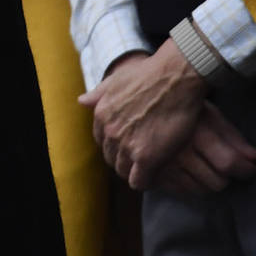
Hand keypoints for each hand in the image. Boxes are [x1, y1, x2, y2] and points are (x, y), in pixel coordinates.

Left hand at [79, 41, 209, 189]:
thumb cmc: (149, 74)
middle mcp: (110, 132)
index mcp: (101, 115)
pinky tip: (155, 176)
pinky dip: (145, 181)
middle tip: (140, 160)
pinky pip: (138, 181)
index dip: (115, 146)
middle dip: (123, 160)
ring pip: (123, 171)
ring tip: (149, 169)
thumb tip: (81, 101)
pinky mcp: (146, 157)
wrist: (174, 77)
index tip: (128, 147)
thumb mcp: (116, 80)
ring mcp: (127, 146)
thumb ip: (98, 94)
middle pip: (111, 158)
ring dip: (134, 172)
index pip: (102, 142)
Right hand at [150, 102, 255, 195]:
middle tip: (224, 168)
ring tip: (205, 169)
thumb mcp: (209, 112)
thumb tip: (255, 158)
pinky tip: (187, 172)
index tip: (249, 169)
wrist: (138, 96)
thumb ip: (232, 136)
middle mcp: (178, 151)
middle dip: (226, 178)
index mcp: (195, 132)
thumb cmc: (179, 103)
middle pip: (216, 182)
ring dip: (206, 183)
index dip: (245, 170)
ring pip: (196, 190)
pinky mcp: (147, 170)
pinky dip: (185, 185)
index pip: (229, 163)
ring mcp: (161, 163)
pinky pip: (175, 190)